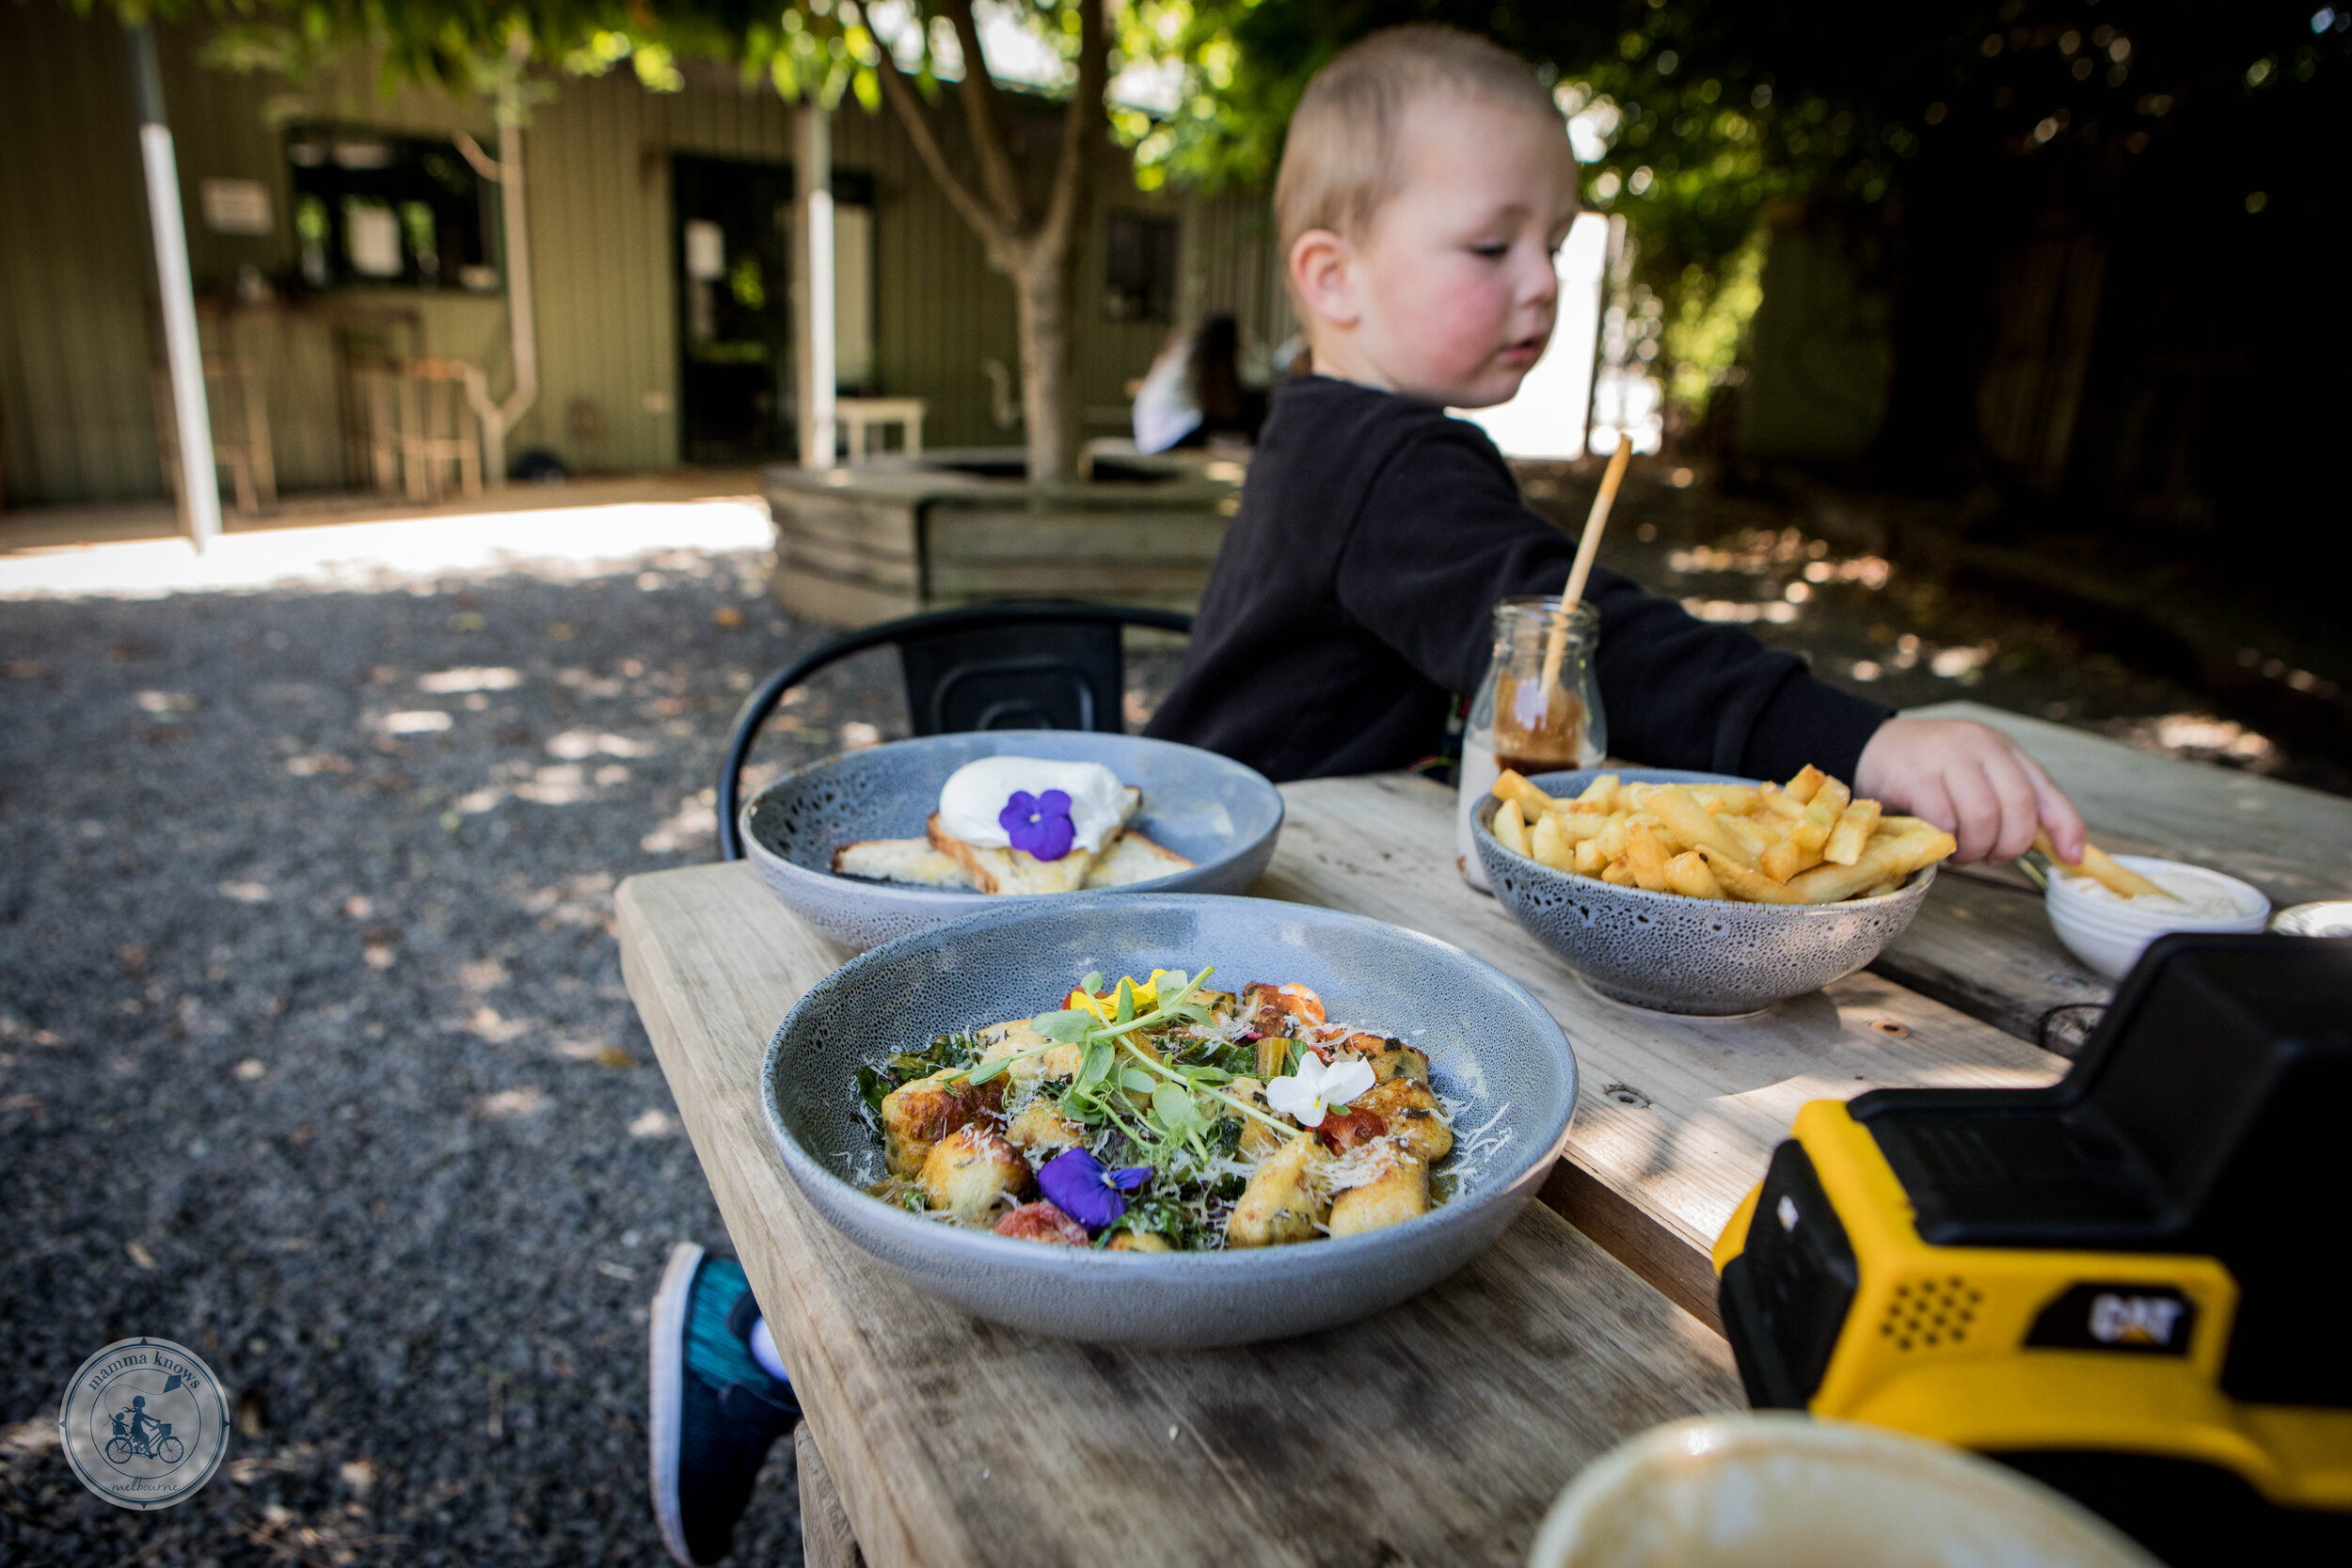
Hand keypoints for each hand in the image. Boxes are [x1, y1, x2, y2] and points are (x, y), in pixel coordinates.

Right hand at [1853, 718, 2084, 865]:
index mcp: (2003, 749)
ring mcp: (1945, 757)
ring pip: (1982, 815)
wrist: (1874, 747)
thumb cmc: (1932, 772)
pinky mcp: (1913, 775)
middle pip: (2017, 806)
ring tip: (1961, 853)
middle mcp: (1980, 746)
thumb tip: (2062, 850)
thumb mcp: (1979, 777)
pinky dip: (1946, 841)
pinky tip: (1939, 842)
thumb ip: (2012, 805)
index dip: (2065, 828)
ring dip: (1975, 848)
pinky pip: (1943, 820)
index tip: (2071, 858)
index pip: (2045, 791)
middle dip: (2009, 845)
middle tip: (1992, 857)